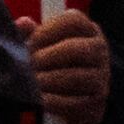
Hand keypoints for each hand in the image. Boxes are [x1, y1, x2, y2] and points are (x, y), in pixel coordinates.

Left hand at [18, 7, 112, 123]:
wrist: (75, 95)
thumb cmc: (55, 60)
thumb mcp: (45, 42)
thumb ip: (33, 33)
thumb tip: (22, 24)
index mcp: (87, 30)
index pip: (74, 21)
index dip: (48, 31)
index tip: (30, 43)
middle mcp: (99, 50)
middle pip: (76, 49)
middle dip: (48, 57)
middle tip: (29, 65)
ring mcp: (102, 77)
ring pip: (78, 78)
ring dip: (50, 80)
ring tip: (32, 82)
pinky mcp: (98, 102)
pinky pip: (76, 103)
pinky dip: (55, 101)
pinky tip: (40, 99)